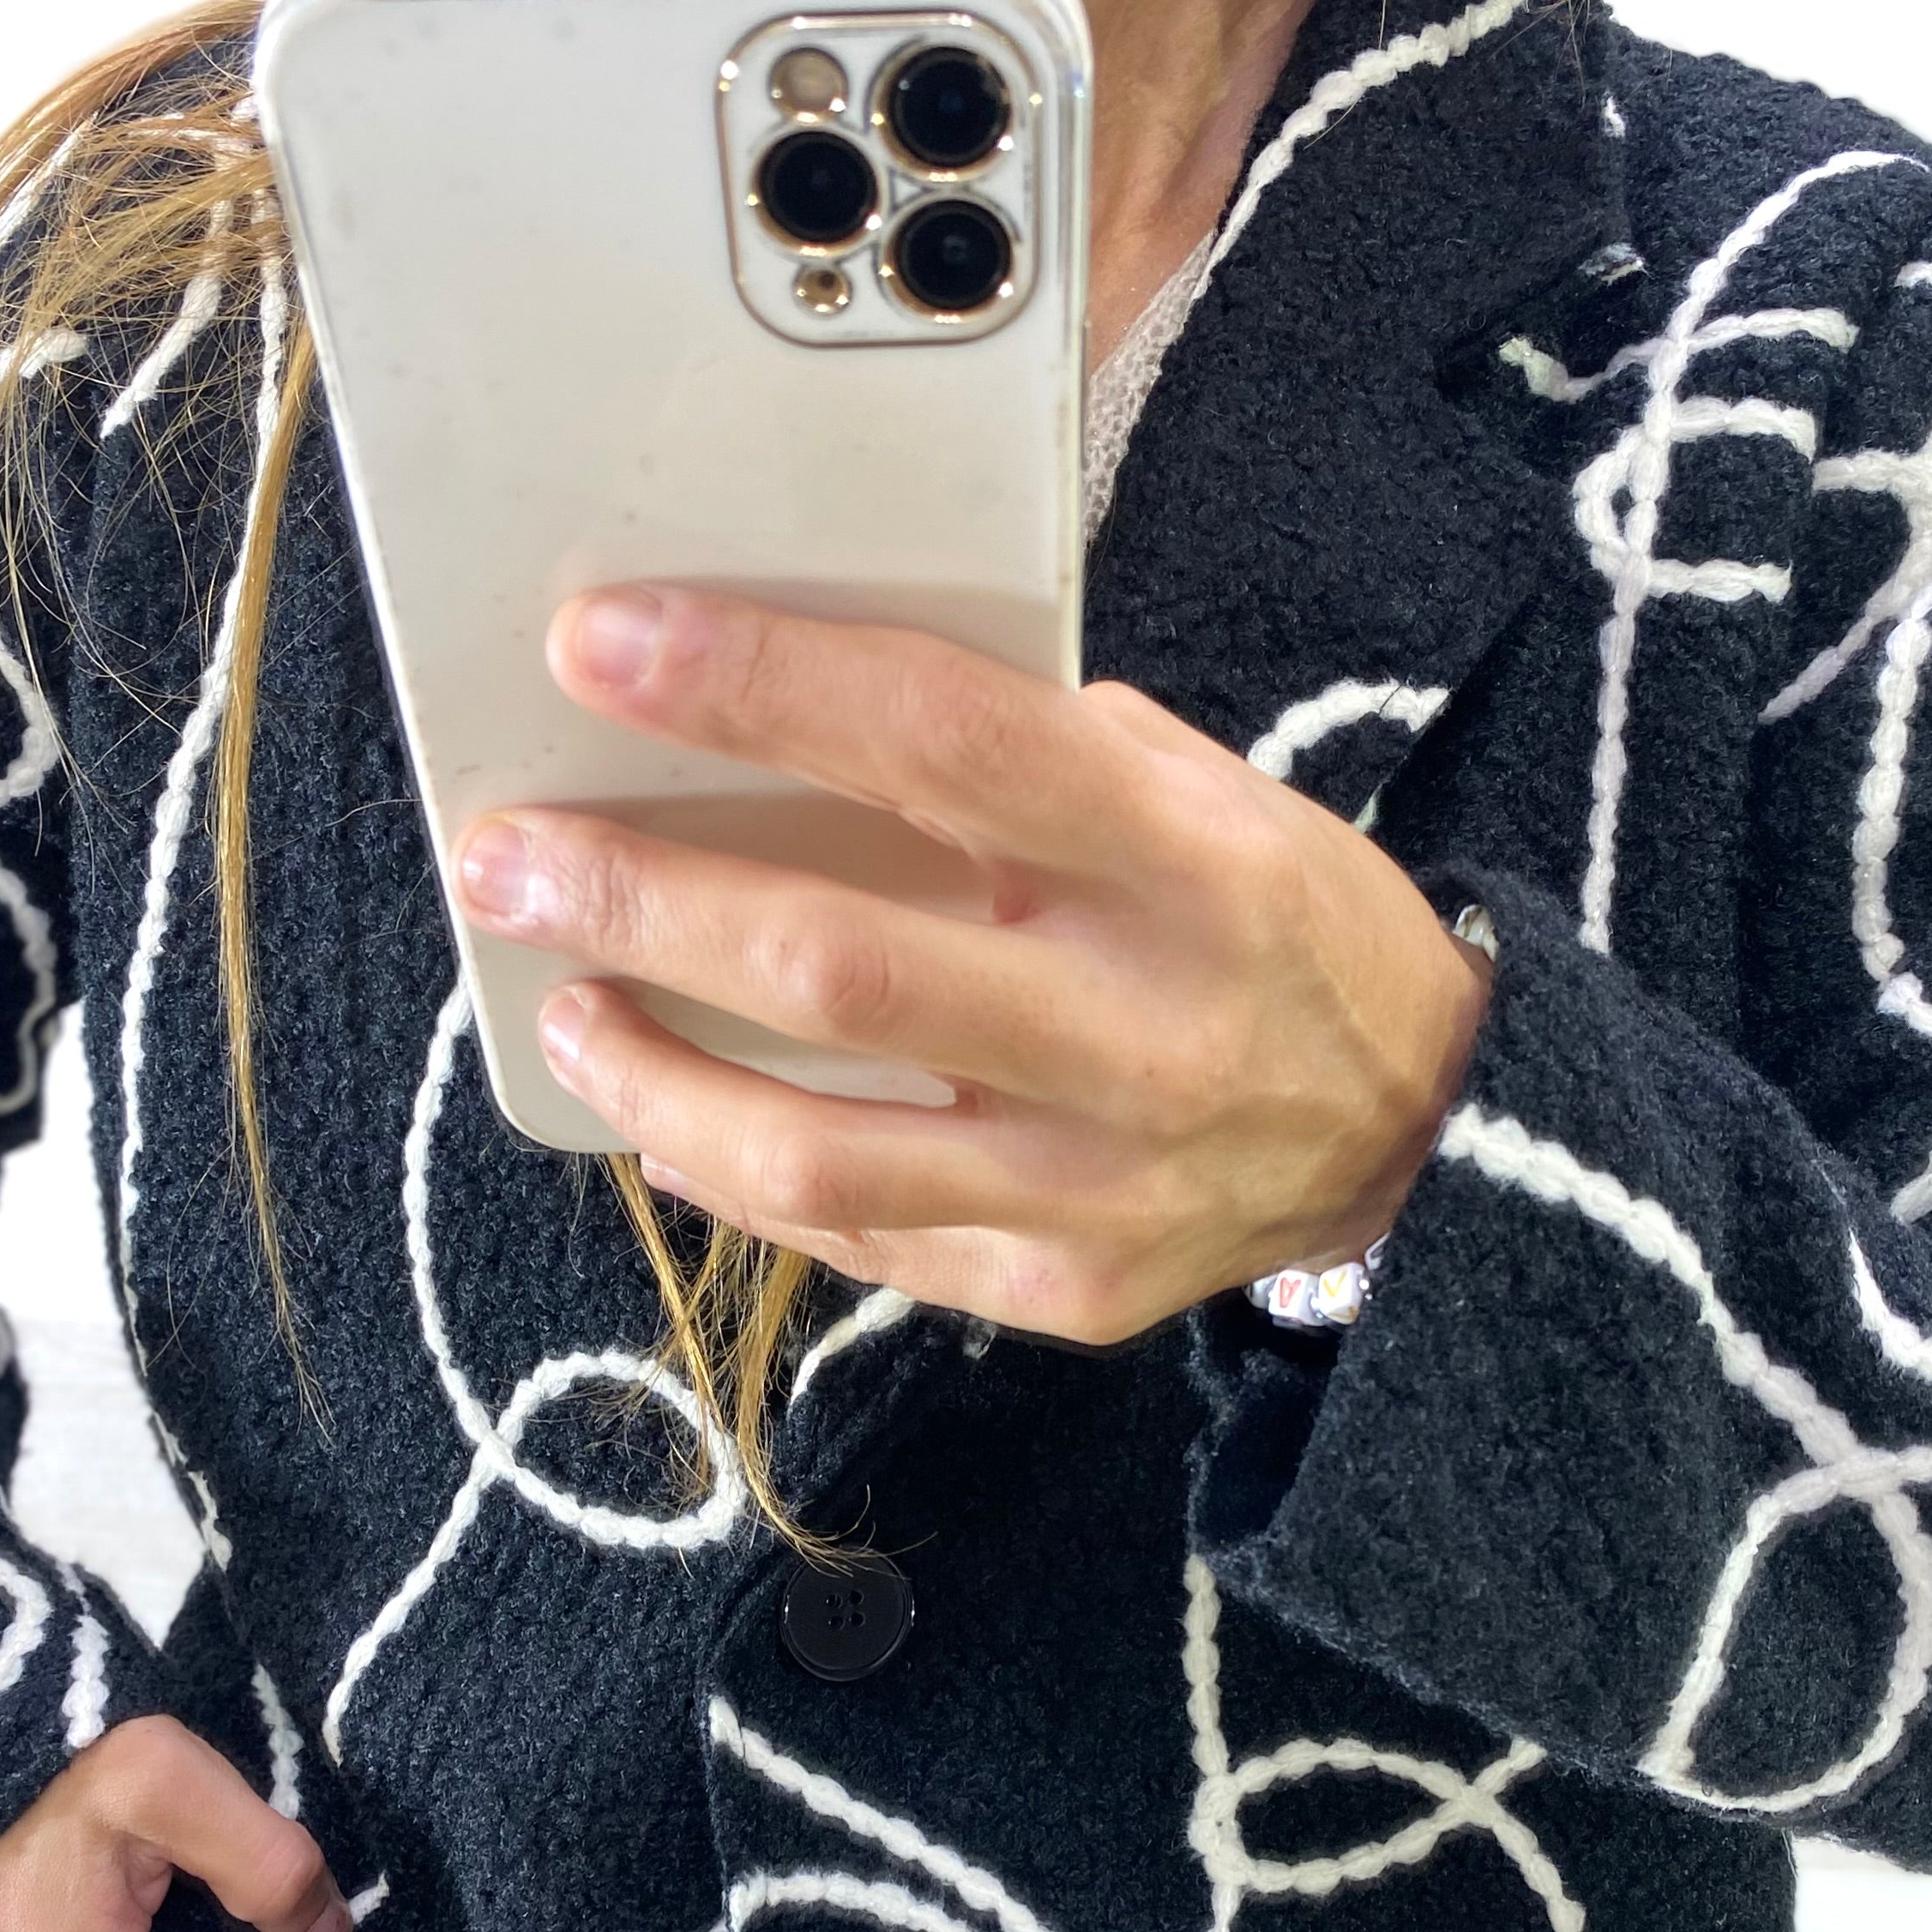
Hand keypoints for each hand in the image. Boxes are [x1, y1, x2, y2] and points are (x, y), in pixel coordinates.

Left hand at [456, 586, 1492, 1343]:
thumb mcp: (1207, 796)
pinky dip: (738, 1176)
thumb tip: (787, 706)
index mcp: (1187, 857)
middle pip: (841, 961)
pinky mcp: (1067, 1288)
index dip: (756, 687)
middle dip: (640, 899)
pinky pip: (859, 1239)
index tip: (602, 643)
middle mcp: (1143, 1028)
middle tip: (508, 856)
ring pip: (817, 1145)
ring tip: (564, 1006)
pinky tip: (667, 1122)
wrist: (1423, 1133)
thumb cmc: (1280, 927)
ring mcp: (1100, 1183)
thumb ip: (1031, 756)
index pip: (942, 745)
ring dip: (651, 1073)